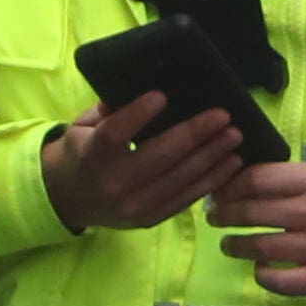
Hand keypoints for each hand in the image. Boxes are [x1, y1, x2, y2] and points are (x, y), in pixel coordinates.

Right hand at [46, 93, 241, 234]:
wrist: (70, 200)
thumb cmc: (82, 152)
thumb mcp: (83, 126)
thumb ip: (108, 109)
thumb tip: (144, 86)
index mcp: (92, 155)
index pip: (115, 134)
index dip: (137, 115)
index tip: (161, 95)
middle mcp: (113, 184)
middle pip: (160, 156)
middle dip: (196, 134)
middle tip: (223, 115)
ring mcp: (134, 206)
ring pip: (180, 179)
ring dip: (212, 156)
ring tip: (235, 135)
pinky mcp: (150, 219)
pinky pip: (187, 199)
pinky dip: (212, 180)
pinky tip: (232, 162)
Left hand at [208, 165, 305, 300]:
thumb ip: (291, 182)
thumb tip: (241, 183)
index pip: (258, 178)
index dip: (230, 187)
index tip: (218, 193)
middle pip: (253, 211)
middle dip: (225, 216)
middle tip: (216, 219)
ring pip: (261, 247)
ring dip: (237, 246)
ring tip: (229, 245)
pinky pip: (280, 280)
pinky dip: (262, 275)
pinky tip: (259, 270)